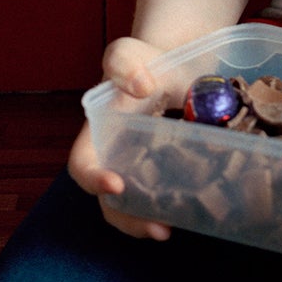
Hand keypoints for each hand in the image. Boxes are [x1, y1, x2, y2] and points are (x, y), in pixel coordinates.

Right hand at [66, 36, 172, 240]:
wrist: (177, 68)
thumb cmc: (145, 62)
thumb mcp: (128, 52)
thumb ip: (123, 61)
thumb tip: (140, 85)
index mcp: (97, 135)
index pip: (82, 164)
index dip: (93, 179)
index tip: (115, 184)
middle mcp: (116, 160)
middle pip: (110, 201)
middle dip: (128, 219)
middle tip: (157, 228)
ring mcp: (143, 172)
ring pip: (138, 208)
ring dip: (150, 223)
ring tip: (173, 229)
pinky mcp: (170, 177)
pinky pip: (168, 199)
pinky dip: (178, 209)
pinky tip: (199, 211)